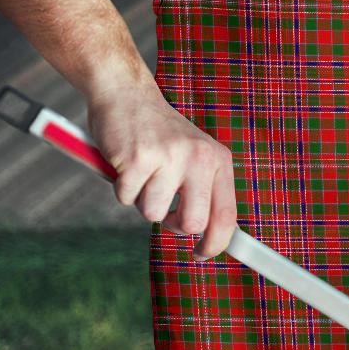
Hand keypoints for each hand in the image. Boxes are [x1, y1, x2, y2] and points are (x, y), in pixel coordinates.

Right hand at [87, 85, 236, 259]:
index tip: (202, 255)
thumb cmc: (159, 134)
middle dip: (173, 224)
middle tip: (163, 206)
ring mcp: (169, 157)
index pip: (226, 214)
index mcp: (218, 160)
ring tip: (143, 172)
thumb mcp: (194, 156)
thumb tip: (210, 237)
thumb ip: (204, 191)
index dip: (216, 243)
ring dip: (142, 200)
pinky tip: (126, 163)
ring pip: (153, 214)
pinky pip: (126, 198)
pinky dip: (121, 187)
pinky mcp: (138, 158)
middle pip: (193, 223)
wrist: (127, 94)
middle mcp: (199, 157)